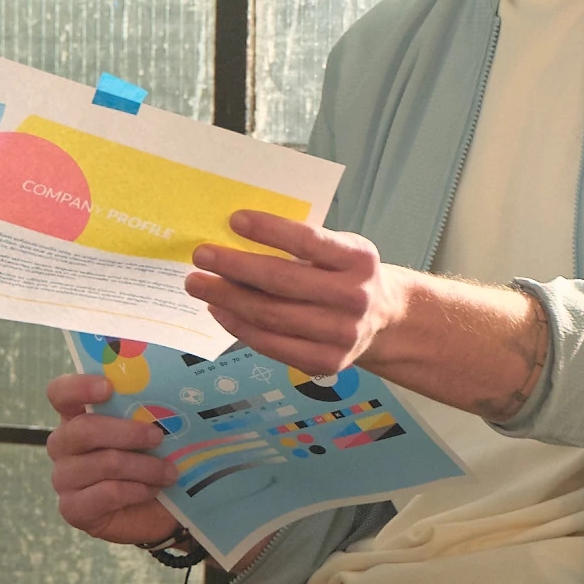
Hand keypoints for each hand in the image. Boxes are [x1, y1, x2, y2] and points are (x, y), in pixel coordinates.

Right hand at [44, 370, 183, 546]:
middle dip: (127, 432)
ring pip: (103, 464)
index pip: (60, 393)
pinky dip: (137, 490)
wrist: (155, 511)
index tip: (109, 387)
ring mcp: (64, 478)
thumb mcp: (149, 431)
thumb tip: (166, 394)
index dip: (79, 387)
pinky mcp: (73, 508)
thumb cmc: (150, 462)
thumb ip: (145, 411)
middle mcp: (63, 445)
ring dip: (144, 467)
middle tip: (158, 436)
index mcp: (76, 416)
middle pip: (83, 429)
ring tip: (168, 472)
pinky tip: (152, 490)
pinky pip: (108, 493)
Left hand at [182, 212, 411, 379]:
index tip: (234, 220)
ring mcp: (342, 335)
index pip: (309, 241)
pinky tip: (219, 309)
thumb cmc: (346, 274)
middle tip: (201, 255)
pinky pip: (271, 344)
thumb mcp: (339, 249)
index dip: (270, 230)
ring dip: (227, 298)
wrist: (384, 319)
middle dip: (234, 267)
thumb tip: (234, 237)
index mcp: (359, 260)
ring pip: (271, 316)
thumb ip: (301, 245)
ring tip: (199, 284)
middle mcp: (354, 298)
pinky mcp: (325, 362)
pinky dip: (239, 326)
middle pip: (282, 282)